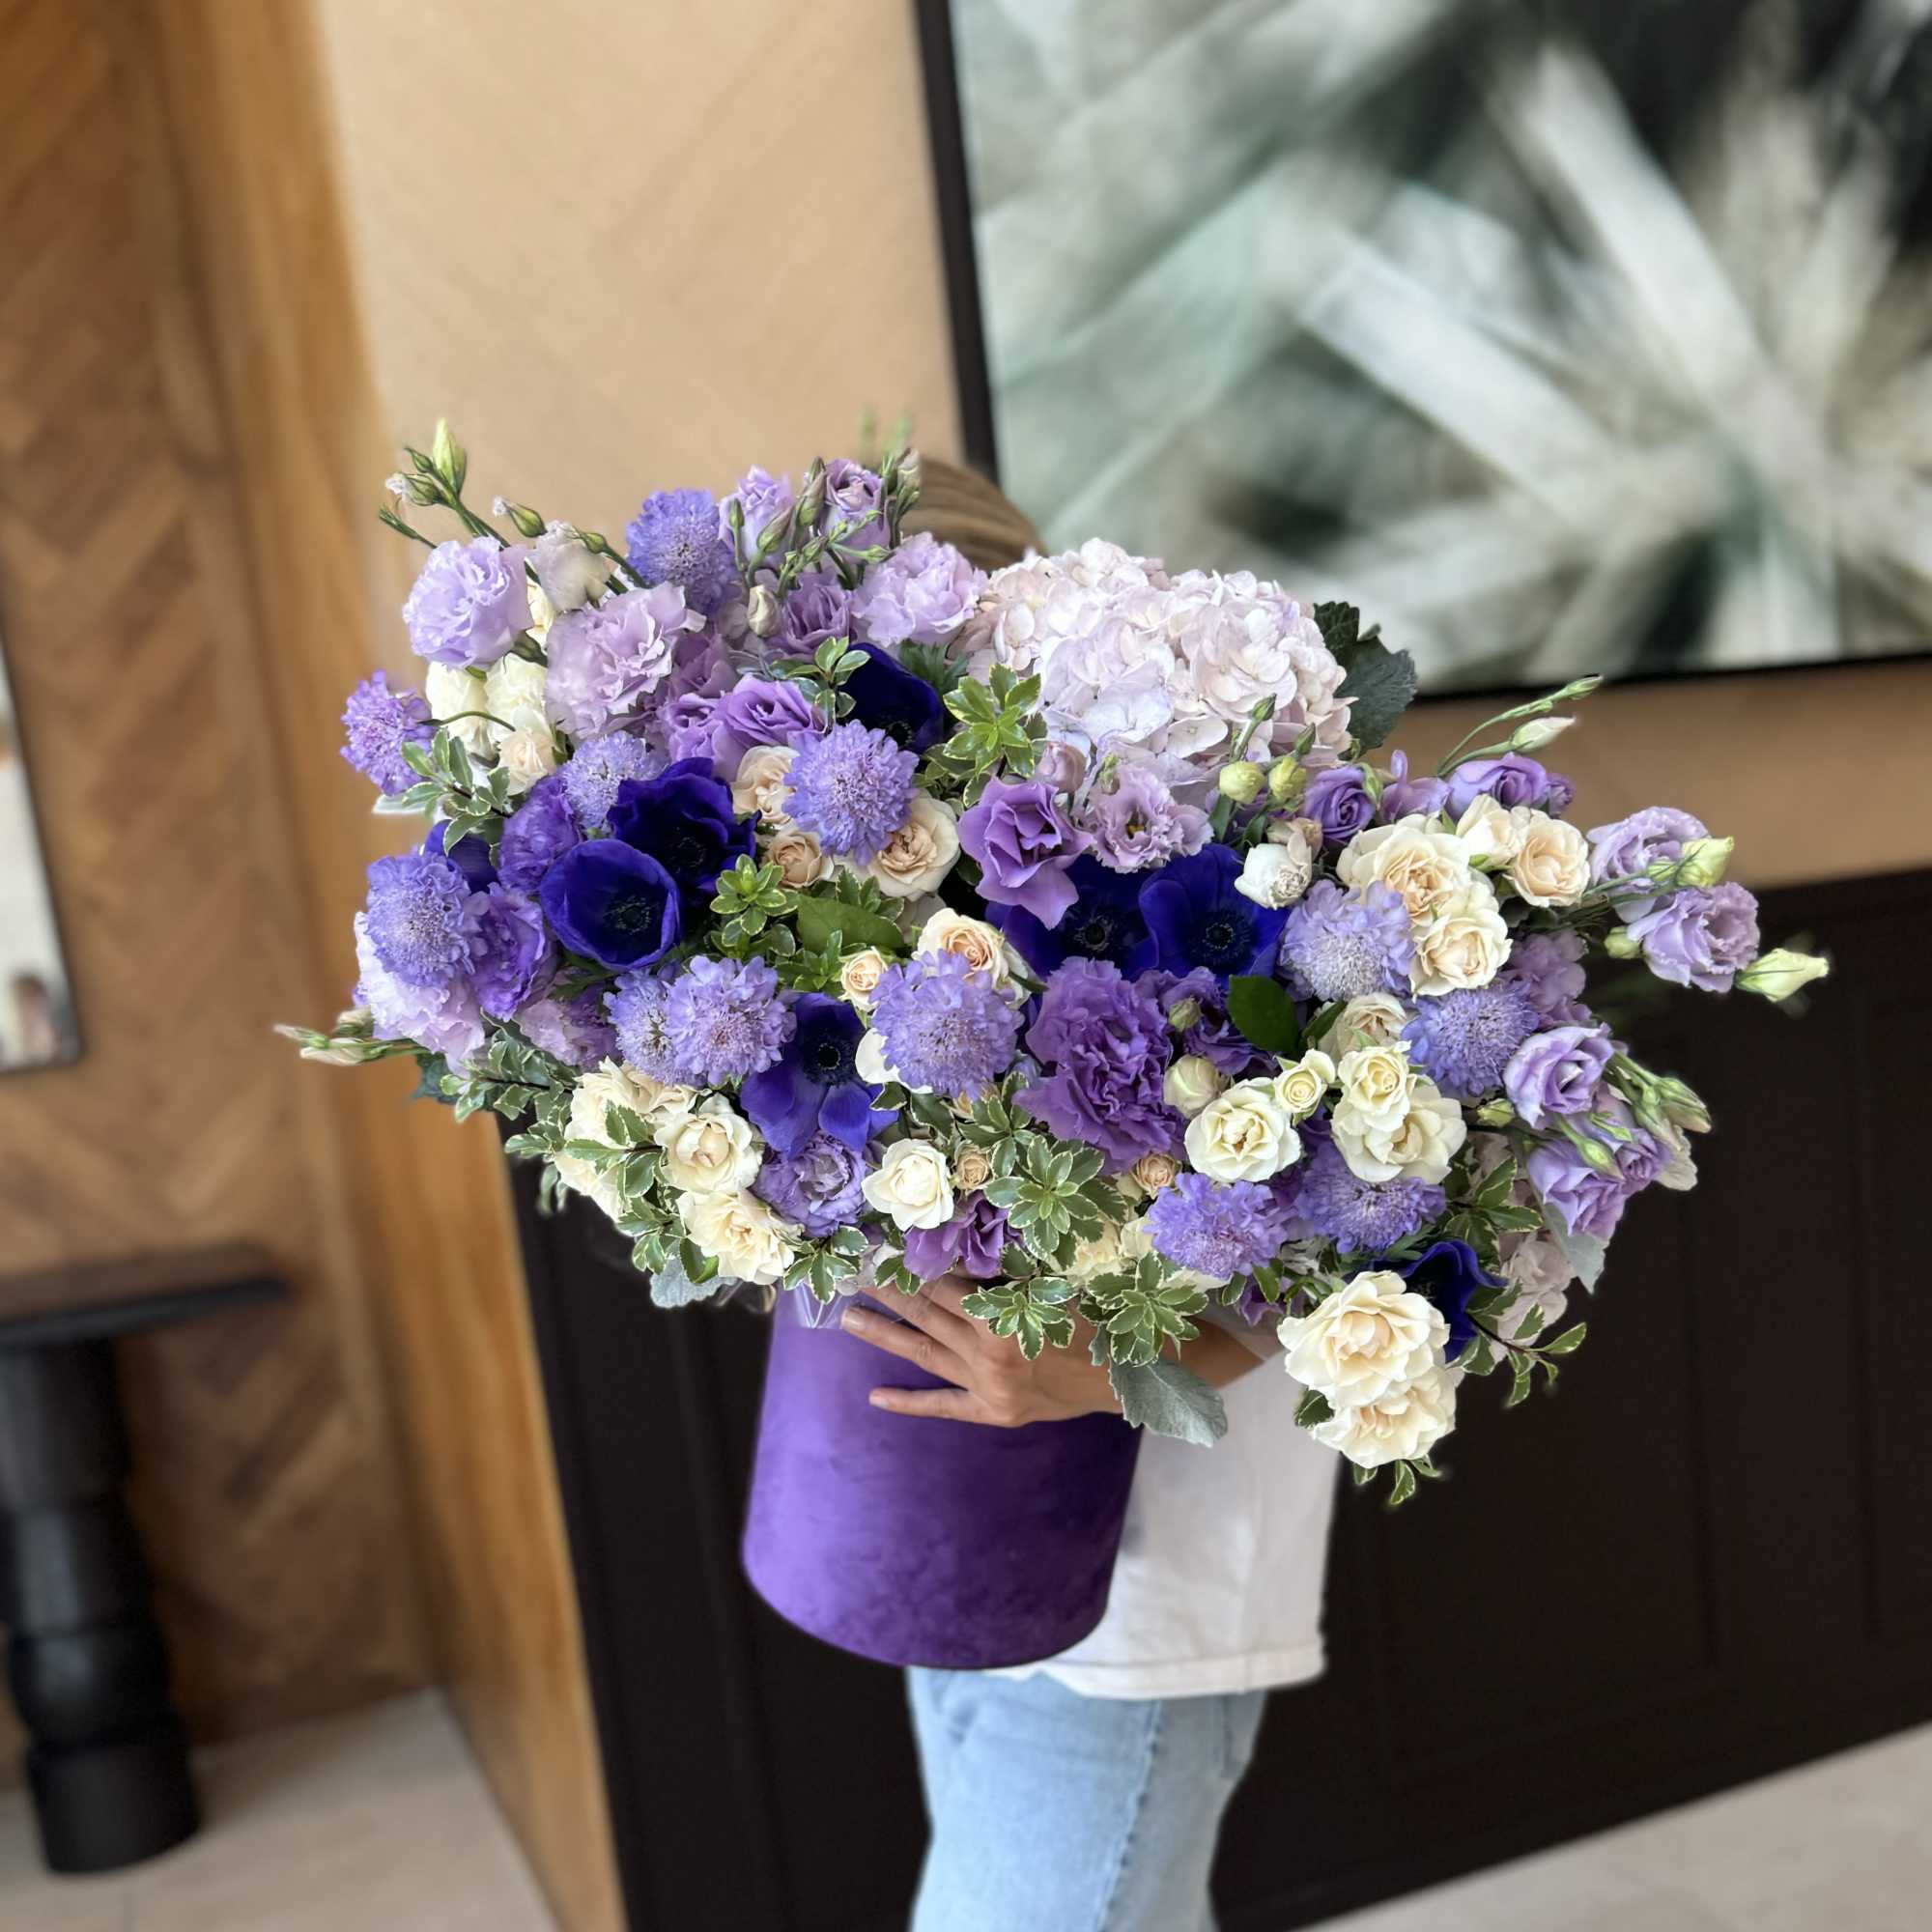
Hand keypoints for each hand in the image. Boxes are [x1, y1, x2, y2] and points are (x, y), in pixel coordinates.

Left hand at [841, 1276, 1121, 1428]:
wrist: (1129, 1374)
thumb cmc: (1098, 1317)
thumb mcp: (1053, 1284)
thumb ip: (1006, 1274)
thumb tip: (958, 1248)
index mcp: (1003, 1318)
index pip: (945, 1285)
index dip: (914, 1266)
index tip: (886, 1249)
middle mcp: (988, 1354)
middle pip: (926, 1315)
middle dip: (890, 1293)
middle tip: (854, 1274)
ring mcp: (987, 1387)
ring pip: (925, 1353)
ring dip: (886, 1335)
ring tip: (849, 1319)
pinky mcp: (992, 1412)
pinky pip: (944, 1406)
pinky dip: (910, 1402)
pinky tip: (876, 1396)